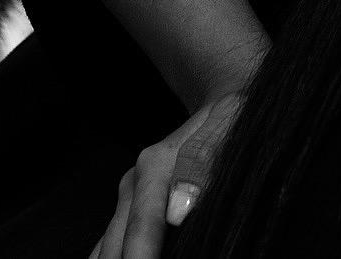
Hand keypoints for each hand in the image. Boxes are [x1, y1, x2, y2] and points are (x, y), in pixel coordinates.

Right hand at [87, 92, 244, 258]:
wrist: (224, 98)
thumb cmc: (234, 115)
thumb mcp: (229, 123)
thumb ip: (203, 160)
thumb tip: (177, 211)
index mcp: (156, 165)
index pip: (142, 231)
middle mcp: (135, 183)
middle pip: (117, 248)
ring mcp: (129, 198)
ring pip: (107, 249)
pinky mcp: (129, 209)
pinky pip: (109, 245)